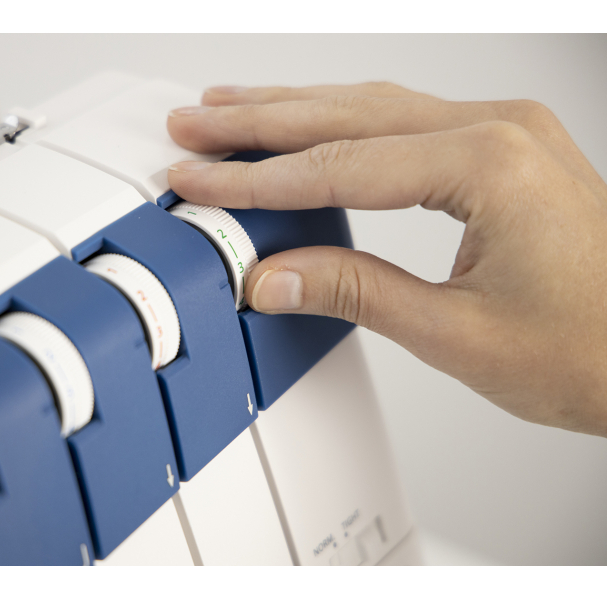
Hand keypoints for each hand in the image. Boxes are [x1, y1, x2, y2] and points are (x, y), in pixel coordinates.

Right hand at [167, 83, 606, 437]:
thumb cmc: (591, 349)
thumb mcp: (455, 333)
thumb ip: (355, 292)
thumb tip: (274, 277)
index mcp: (489, 164)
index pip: (338, 166)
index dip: (257, 179)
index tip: (200, 180)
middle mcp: (496, 131)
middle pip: (346, 115)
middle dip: (259, 122)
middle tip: (193, 127)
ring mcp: (501, 133)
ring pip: (371, 107)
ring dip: (294, 110)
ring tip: (230, 111)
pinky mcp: (500, 150)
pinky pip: (402, 121)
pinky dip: (340, 124)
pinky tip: (307, 125)